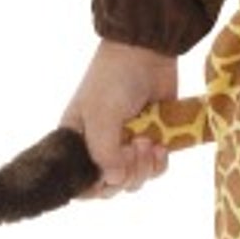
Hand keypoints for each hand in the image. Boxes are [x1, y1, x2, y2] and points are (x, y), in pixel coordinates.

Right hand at [60, 38, 177, 199]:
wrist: (148, 52)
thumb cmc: (114, 79)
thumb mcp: (101, 115)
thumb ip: (104, 152)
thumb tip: (115, 181)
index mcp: (78, 141)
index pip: (80, 182)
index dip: (95, 186)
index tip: (110, 174)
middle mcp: (100, 147)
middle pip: (111, 185)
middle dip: (127, 172)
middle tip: (136, 145)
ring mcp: (126, 145)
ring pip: (134, 179)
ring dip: (144, 167)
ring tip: (149, 141)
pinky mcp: (151, 140)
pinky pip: (154, 169)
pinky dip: (159, 163)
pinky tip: (161, 145)